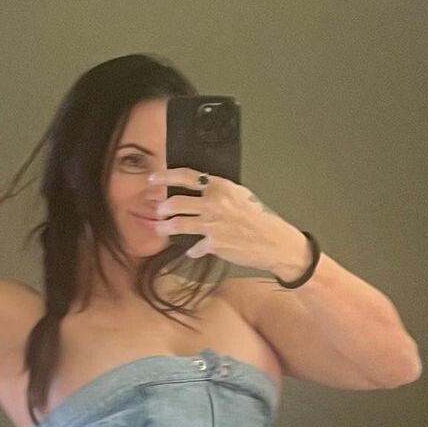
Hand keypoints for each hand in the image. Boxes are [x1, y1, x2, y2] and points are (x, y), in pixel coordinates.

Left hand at [148, 169, 306, 273]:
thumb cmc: (261, 216)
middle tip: (158, 211)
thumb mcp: (241, 195)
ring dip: (165, 227)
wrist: (274, 241)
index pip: (185, 176)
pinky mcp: (213, 245)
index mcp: (220, 187)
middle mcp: (212, 204)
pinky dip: (192, 249)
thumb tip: (201, 191)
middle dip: (162, 207)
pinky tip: (192, 250)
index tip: (153, 179)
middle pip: (175, 202)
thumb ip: (219, 192)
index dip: (165, 176)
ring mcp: (211, 225)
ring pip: (178, 224)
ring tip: (161, 228)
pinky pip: (194, 247)